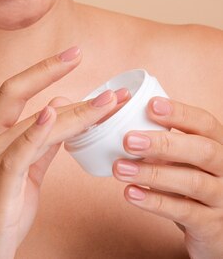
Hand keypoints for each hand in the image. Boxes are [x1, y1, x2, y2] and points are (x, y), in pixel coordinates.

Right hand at [0, 46, 126, 258]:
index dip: (43, 70)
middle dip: (65, 85)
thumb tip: (59, 107)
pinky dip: (37, 133)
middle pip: (28, 106)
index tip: (73, 54)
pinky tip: (53, 113)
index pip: (13, 91)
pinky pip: (17, 157)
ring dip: (75, 115)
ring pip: (34, 130)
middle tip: (103, 76)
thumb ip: (40, 142)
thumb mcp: (21, 175)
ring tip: (108, 105)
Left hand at [113, 97, 222, 258]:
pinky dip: (155, 201)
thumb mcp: (184, 158)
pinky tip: (131, 193)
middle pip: (203, 151)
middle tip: (128, 140)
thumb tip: (123, 125)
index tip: (150, 105)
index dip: (179, 113)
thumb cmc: (192, 181)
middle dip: (164, 143)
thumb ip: (164, 141)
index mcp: (218, 144)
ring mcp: (222, 198)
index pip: (204, 123)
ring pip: (192, 182)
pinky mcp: (210, 225)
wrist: (213, 228)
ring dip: (152, 173)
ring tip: (120, 168)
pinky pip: (184, 211)